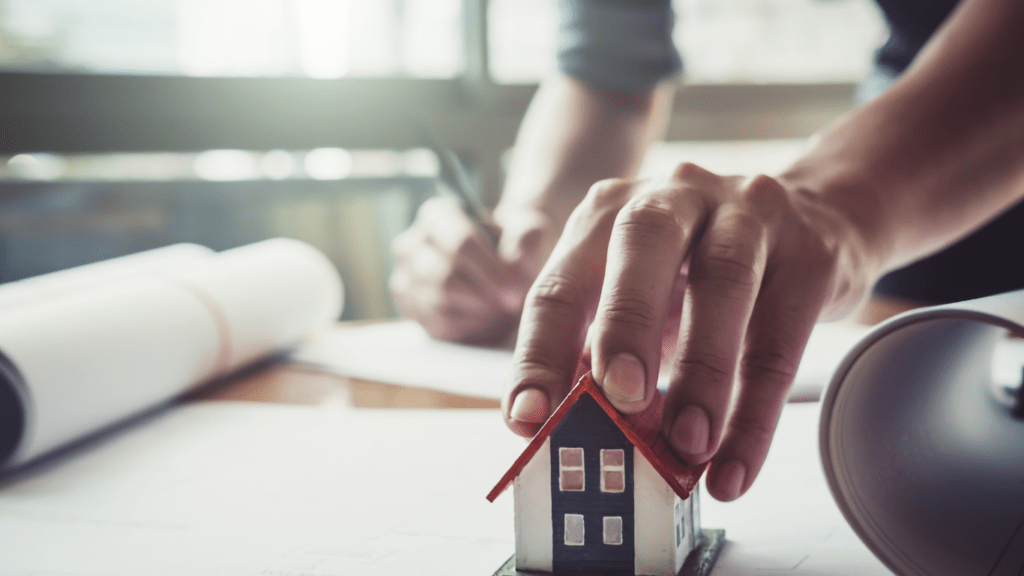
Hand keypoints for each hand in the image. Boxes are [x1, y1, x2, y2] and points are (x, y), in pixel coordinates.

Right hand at [390, 196, 557, 344]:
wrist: (505, 272)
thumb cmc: (514, 248)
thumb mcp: (529, 234)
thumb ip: (527, 238)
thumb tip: (517, 260)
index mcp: (438, 215)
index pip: (459, 242)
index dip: (490, 271)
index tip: (517, 292)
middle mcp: (412, 244)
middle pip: (444, 277)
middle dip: (484, 295)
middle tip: (514, 305)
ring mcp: (406, 278)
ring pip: (438, 302)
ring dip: (477, 311)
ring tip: (502, 307)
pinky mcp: (411, 310)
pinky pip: (437, 325)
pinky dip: (468, 326)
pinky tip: (486, 317)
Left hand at [502, 163, 878, 500]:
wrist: (814, 218)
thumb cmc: (701, 271)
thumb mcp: (642, 295)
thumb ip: (601, 350)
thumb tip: (567, 433)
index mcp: (610, 214)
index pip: (560, 283)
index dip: (539, 352)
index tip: (526, 419)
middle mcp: (673, 196)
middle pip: (642, 241)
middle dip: (623, 322)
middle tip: (619, 399)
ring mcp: (747, 213)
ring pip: (724, 280)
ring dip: (702, 372)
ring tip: (688, 446)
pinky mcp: (810, 251)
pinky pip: (782, 336)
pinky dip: (757, 413)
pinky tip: (735, 466)